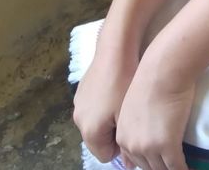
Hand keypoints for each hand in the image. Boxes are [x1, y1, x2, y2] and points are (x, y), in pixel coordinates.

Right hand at [73, 48, 138, 164]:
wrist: (114, 49)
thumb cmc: (123, 83)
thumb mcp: (128, 115)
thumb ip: (127, 143)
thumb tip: (131, 164)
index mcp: (90, 132)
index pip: (105, 156)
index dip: (120, 146)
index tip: (131, 129)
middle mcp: (79, 120)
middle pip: (98, 140)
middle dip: (113, 133)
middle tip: (128, 115)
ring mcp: (78, 104)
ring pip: (96, 123)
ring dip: (108, 118)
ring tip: (123, 101)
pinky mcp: (81, 90)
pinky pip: (93, 107)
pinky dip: (103, 105)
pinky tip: (116, 90)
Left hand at [115, 51, 194, 169]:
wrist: (164, 69)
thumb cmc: (153, 77)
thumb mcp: (134, 102)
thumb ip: (135, 121)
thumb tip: (147, 129)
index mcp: (122, 135)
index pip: (134, 159)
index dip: (149, 160)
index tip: (159, 161)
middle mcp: (132, 145)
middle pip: (148, 166)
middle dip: (160, 167)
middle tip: (171, 163)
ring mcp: (149, 147)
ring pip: (161, 169)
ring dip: (171, 169)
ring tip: (181, 167)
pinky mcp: (168, 146)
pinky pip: (177, 167)